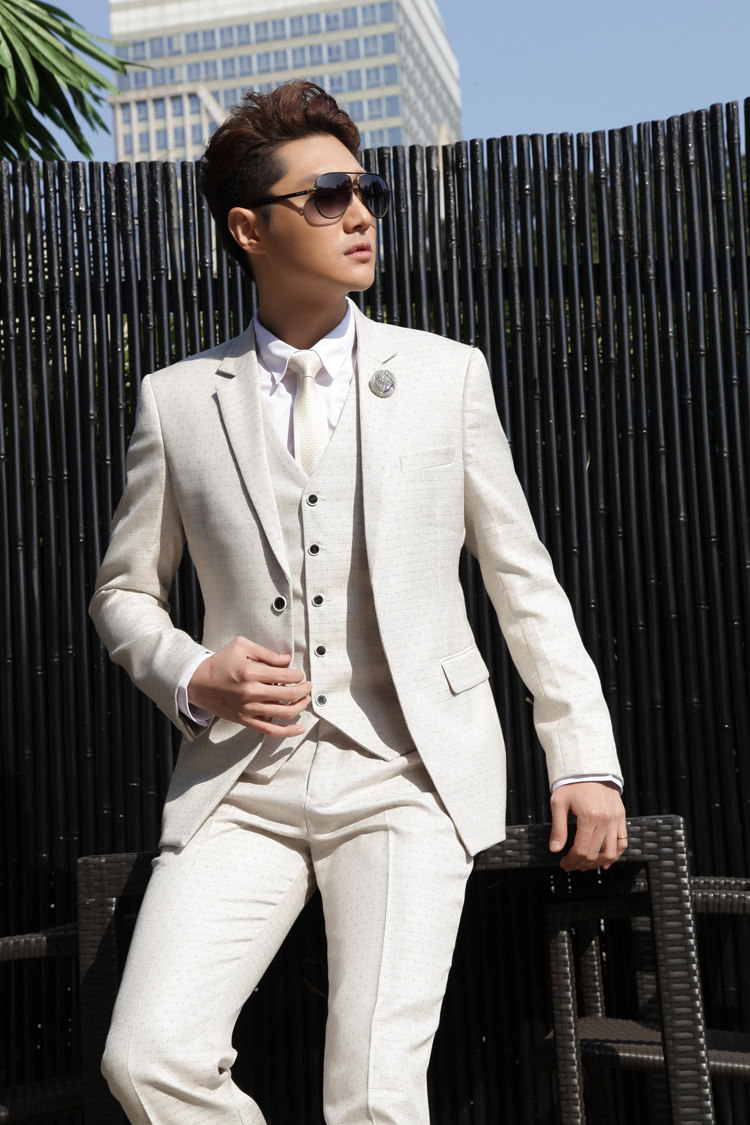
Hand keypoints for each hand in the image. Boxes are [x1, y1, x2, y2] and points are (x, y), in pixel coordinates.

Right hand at [188, 636, 311, 737]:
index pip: (285, 676)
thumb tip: (287, 660)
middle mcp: (251, 692)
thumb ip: (266, 653)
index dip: (298, 675)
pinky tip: (300, 728)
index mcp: (250, 672)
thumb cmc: (220, 662)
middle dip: (304, 690)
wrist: (198, 683)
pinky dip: (287, 731)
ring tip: (305, 699)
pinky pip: (270, 730)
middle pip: (289, 695)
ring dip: (300, 706)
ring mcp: (249, 709)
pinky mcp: (245, 720)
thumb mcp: (241, 646)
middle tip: (308, 686)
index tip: (300, 674)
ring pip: (284, 712)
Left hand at [548, 780, 626, 870]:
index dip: (571, 860)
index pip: (582, 849)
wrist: (590, 767)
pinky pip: (623, 842)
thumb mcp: (559, 803)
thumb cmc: (572, 784)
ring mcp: (616, 819)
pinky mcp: (621, 817)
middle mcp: (605, 819)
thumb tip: (554, 849)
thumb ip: (558, 828)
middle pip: (595, 853)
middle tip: (571, 865)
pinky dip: (616, 855)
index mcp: (589, 816)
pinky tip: (605, 861)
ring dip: (598, 863)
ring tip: (585, 865)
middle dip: (581, 864)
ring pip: (612, 852)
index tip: (564, 863)